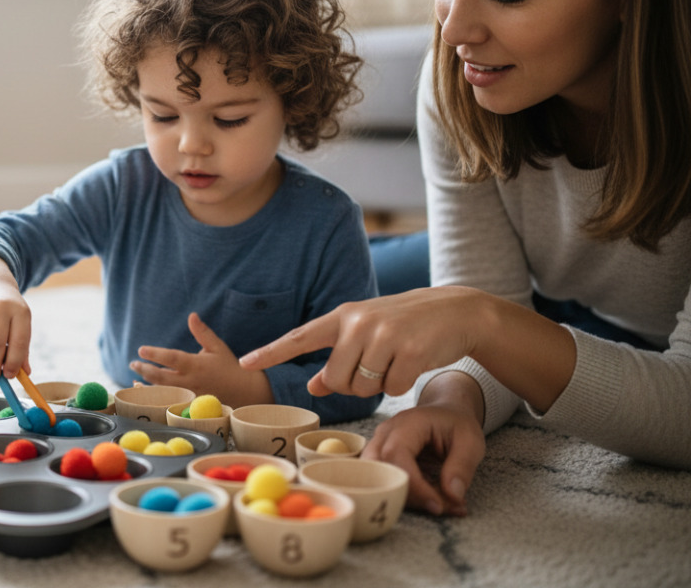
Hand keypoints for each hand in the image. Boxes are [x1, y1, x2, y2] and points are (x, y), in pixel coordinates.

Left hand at [130, 313, 273, 407]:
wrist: (247, 392)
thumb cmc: (230, 367)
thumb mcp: (217, 347)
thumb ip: (202, 332)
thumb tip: (191, 315)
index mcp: (196, 364)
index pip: (171, 358)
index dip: (155, 354)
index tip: (141, 350)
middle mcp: (191, 381)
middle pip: (161, 377)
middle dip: (145, 370)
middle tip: (133, 363)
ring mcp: (190, 396)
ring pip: (163, 393)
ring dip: (146, 387)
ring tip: (134, 381)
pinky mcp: (191, 406)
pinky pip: (170, 403)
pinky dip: (157, 400)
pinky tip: (148, 395)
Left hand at [239, 287, 484, 397]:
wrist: (456, 311)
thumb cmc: (405, 325)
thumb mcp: (366, 334)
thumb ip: (337, 358)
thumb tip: (313, 386)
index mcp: (343, 316)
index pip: (299, 337)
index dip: (271, 352)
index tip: (244, 363)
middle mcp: (359, 322)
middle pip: (335, 379)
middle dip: (351, 385)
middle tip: (373, 368)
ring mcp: (385, 335)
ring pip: (362, 387)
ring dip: (377, 386)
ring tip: (394, 361)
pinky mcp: (411, 351)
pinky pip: (392, 390)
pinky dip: (401, 385)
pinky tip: (412, 364)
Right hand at [363, 392, 485, 516]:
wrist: (446, 413)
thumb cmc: (457, 424)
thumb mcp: (470, 442)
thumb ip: (462, 467)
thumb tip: (452, 496)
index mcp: (407, 423)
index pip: (396, 455)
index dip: (414, 485)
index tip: (437, 505)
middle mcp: (386, 433)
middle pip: (379, 469)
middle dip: (407, 495)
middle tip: (439, 507)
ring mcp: (379, 445)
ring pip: (377, 479)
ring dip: (406, 498)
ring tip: (438, 503)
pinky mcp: (381, 459)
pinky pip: (385, 482)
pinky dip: (407, 497)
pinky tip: (432, 499)